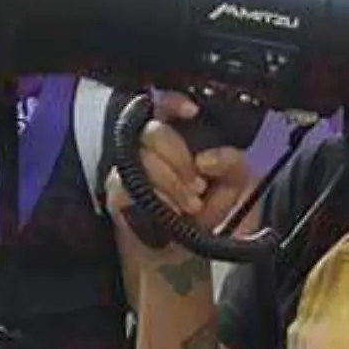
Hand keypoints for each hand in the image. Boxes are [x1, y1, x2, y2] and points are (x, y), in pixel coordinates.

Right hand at [105, 92, 251, 239]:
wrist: (181, 246)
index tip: (192, 112)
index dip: (174, 102)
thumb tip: (207, 160)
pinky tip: (172, 211)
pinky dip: (159, 199)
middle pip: (154, 131)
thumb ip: (232, 162)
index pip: (165, 104)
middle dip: (180, 159)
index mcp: (175, 133)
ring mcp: (129, 165)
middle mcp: (147, 145)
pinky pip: (132, 184)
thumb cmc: (202, 207)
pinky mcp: (117, 189)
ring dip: (173, 183)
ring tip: (191, 205)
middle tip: (199, 187)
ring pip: (144, 158)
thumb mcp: (231, 183)